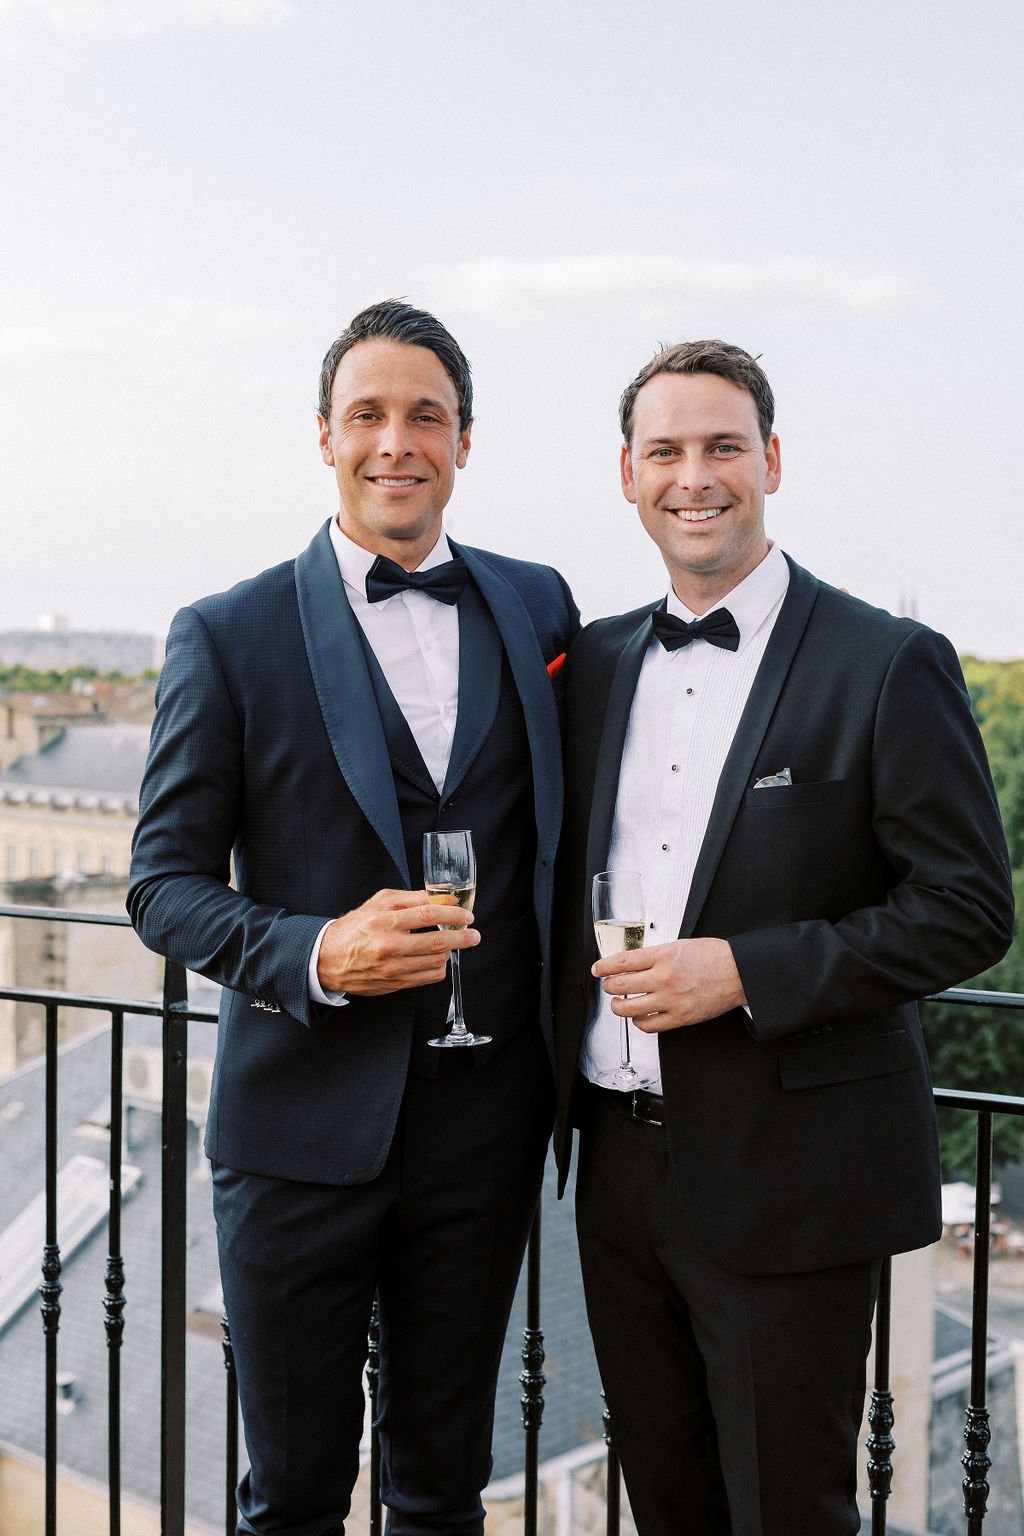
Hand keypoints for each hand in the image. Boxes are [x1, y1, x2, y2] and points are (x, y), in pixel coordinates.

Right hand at [318, 889, 478, 996]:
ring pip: (436, 962)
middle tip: (473, 935)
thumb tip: (440, 899)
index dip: (453, 916)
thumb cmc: (356, 927)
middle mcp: (389, 945)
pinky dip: (438, 968)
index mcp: (385, 920)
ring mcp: (392, 968)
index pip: (428, 915)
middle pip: (437, 943)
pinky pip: (428, 977)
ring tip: (449, 945)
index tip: (466, 916)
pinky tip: (436, 959)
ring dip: (449, 952)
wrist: (329, 958)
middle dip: (462, 938)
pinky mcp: (394, 984)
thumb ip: (411, 898)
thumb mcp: (379, 902)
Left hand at [592, 937, 744, 1031]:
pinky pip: (649, 1025)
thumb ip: (656, 955)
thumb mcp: (680, 945)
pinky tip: (639, 1016)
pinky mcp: (680, 1017)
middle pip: (620, 985)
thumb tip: (633, 963)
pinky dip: (639, 1022)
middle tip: (608, 985)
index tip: (598, 970)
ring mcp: (671, 1000)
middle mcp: (664, 978)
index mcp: (663, 956)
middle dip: (608, 986)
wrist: (739, 972)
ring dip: (618, 1007)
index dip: (604, 967)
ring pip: (629, 1009)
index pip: (622, 962)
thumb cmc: (714, 957)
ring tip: (618, 1003)